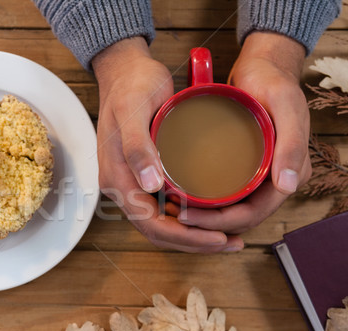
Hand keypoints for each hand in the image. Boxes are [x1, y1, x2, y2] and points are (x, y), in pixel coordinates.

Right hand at [92, 37, 242, 251]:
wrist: (125, 70)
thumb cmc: (131, 86)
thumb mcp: (132, 111)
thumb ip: (137, 148)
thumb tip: (150, 184)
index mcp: (116, 177)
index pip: (149, 223)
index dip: (184, 237)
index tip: (216, 237)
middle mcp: (123, 185)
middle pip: (157, 229)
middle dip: (193, 241)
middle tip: (231, 242)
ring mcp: (134, 180)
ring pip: (162, 221)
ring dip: (192, 233)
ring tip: (227, 235)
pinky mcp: (145, 173)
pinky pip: (165, 205)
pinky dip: (188, 216)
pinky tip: (211, 213)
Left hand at [180, 32, 311, 232]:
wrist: (262, 67)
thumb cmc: (273, 82)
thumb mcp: (284, 106)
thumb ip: (291, 143)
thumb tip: (288, 186)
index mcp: (289, 173)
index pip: (253, 214)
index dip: (220, 222)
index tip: (188, 216)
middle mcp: (274, 180)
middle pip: (238, 218)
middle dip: (206, 224)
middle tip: (174, 215)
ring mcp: (257, 175)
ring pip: (229, 210)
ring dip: (203, 216)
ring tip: (172, 209)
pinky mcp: (242, 167)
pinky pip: (223, 194)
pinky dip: (204, 201)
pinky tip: (180, 196)